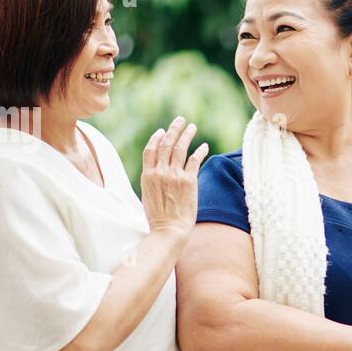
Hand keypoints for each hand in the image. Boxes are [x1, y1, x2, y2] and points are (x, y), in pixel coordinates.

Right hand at [141, 116, 208, 236]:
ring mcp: (174, 175)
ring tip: (192, 127)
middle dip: (173, 129)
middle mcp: (160, 172)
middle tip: (180, 120)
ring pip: (180, 148)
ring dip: (187, 135)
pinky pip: (194, 160)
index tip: (162, 131)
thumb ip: (152, 180)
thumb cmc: (158, 218)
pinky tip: (204, 146)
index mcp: (147, 175)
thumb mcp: (148, 195)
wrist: (169, 230)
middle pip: (166, 144)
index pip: (150, 149)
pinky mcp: (188, 181)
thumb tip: (157, 172)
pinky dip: (199, 151)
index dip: (157, 138)